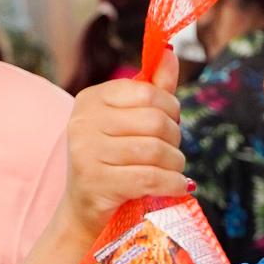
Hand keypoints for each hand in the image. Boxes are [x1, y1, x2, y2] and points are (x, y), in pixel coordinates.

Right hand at [62, 48, 190, 242]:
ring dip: (175, 164)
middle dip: (174, 139)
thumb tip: (170, 51)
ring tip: (174, 172)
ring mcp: (86, 152)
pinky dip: (173, 183)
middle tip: (172, 154)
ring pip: (155, 150)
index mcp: (91, 98)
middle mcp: (83, 121)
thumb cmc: (112, 164)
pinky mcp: (96, 183)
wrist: (84, 213)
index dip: (171, 110)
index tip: (170, 126)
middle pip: (155, 121)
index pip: (148, 93)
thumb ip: (151, 90)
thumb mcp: (127, 124)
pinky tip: (179, 187)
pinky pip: (151, 178)